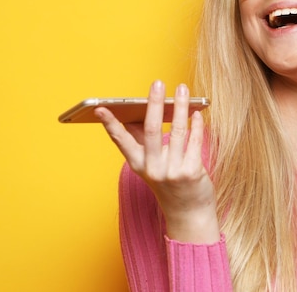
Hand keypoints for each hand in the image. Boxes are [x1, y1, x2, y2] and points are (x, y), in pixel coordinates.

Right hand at [95, 80, 218, 243]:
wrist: (189, 214)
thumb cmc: (170, 184)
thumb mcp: (153, 166)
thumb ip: (146, 142)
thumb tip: (144, 110)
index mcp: (139, 165)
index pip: (121, 141)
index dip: (110, 124)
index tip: (99, 107)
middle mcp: (153, 169)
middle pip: (152, 130)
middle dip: (154, 103)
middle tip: (158, 82)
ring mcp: (172, 171)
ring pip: (177, 131)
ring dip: (180, 106)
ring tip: (182, 88)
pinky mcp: (191, 172)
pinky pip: (194, 140)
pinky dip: (196, 124)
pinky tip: (197, 112)